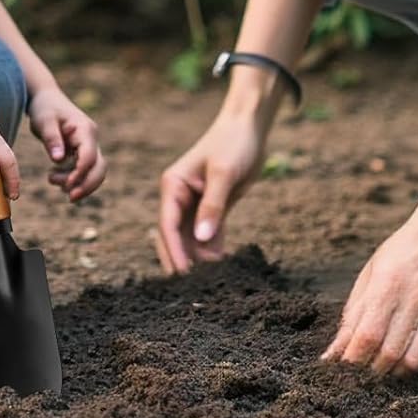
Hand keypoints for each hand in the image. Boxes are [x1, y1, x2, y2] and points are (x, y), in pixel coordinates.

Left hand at [27, 85, 105, 201]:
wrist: (46, 99)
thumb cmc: (45, 108)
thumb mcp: (44, 120)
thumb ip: (52, 138)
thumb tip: (58, 160)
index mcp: (85, 130)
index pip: (89, 156)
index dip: (80, 173)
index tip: (66, 185)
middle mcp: (91, 139)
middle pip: (99, 168)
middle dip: (87, 185)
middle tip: (69, 197)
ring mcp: (88, 146)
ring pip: (94, 172)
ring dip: (78, 183)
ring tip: (51, 180)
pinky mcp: (82, 152)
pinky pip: (84, 171)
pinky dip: (73, 180)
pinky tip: (55, 178)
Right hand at [155, 112, 266, 272]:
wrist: (249, 127)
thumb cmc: (233, 144)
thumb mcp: (223, 174)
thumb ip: (213, 206)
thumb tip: (201, 240)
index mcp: (173, 185)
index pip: (167, 225)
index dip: (174, 252)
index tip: (183, 277)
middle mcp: (179, 197)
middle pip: (175, 237)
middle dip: (183, 261)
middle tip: (195, 289)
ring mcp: (195, 204)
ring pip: (191, 240)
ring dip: (199, 260)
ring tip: (212, 283)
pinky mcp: (212, 208)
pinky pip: (208, 235)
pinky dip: (213, 251)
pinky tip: (223, 269)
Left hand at [321, 209, 417, 374]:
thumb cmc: (401, 251)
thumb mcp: (371, 272)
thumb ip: (354, 310)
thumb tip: (337, 346)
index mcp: (387, 283)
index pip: (367, 333)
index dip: (353, 358)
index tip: (340, 370)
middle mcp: (413, 299)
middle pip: (388, 351)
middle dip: (369, 370)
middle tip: (357, 375)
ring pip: (411, 358)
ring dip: (391, 372)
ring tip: (377, 372)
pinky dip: (412, 365)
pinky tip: (400, 362)